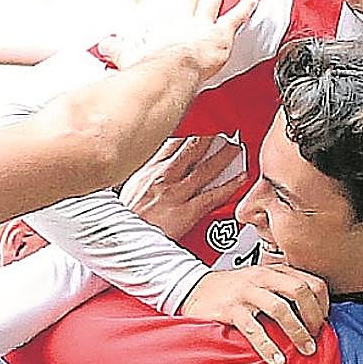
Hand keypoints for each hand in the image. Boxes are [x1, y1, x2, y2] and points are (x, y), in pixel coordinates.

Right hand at [98, 0, 259, 84]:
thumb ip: (116, 50)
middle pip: (194, 2)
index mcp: (165, 27)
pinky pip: (237, 15)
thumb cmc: (150, 69)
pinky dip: (246, 4)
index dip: (182, 2)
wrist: (168, 73)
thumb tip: (102, 46)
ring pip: (214, 3)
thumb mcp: (127, 58)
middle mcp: (185, 22)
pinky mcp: (221, 35)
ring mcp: (204, 27)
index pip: (174, 12)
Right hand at [120, 136, 245, 239]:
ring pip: (205, 169)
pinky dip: (230, 185)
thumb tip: (148, 161)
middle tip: (225, 127)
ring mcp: (176, 194)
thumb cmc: (123, 219)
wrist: (120, 243)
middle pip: (191, 149)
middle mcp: (163, 177)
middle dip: (210, 136)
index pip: (172, 141)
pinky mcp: (186, 213)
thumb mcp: (125, 187)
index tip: (200, 120)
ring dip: (224, 156)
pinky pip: (213, 196)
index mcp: (147, 169)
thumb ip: (141, 172)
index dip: (189, 129)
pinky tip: (241, 177)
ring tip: (236, 147)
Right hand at [179, 261, 328, 363]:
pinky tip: (277, 359)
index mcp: (274, 271)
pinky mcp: (230, 309)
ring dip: (298, 332)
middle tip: (316, 337)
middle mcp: (262, 278)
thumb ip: (285, 288)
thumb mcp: (262, 280)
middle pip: (300, 291)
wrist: (196, 288)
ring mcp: (246, 292)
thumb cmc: (233, 289)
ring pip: (280, 308)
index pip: (312, 283)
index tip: (324, 323)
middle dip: (314, 317)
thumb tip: (314, 313)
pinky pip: (254, 328)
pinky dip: (268, 346)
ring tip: (305, 350)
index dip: (323, 305)